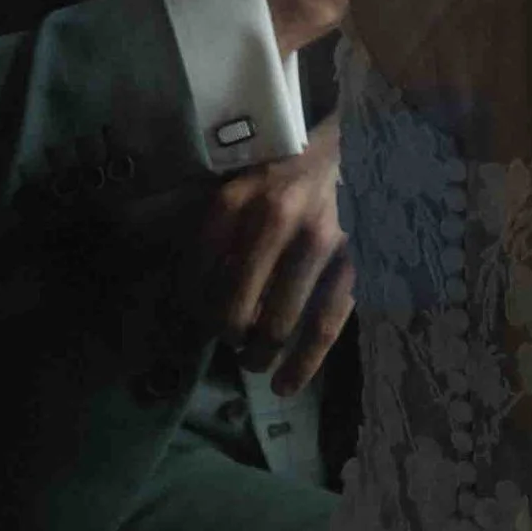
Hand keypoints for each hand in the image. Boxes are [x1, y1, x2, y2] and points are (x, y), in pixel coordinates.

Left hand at [187, 115, 353, 393]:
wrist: (357, 146)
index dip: (189, 309)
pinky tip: (286, 384)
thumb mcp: (238, 182)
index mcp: (235, 199)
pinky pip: (324, 327)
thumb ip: (211, 229)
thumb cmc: (287, 172)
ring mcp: (318, 243)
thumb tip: (175, 287)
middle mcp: (274, 218)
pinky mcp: (354, 263)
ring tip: (254, 364)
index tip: (192, 321)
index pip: (196, 274)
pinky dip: (303, 365)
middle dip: (226, 335)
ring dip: (259, 356)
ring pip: (277, 324)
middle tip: (229, 340)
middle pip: (234, 307)